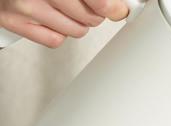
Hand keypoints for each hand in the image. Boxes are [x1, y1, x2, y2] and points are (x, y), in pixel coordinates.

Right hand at [0, 0, 128, 47]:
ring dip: (76, 24)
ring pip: (75, 31)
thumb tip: (114, 4)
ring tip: (65, 9)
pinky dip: (58, 32)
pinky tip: (50, 19)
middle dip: (92, 13)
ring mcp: (25, 7)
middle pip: (89, 18)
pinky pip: (55, 40)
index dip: (111, 6)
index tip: (117, 9)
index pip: (97, 1)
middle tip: (87, 6)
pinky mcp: (15, 23)